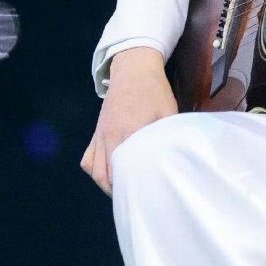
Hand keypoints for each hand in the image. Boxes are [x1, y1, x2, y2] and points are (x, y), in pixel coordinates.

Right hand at [80, 46, 177, 196]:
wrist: (133, 69)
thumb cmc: (154, 91)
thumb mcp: (168, 111)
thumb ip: (169, 136)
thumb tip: (177, 158)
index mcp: (130, 131)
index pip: (128, 168)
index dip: (135, 185)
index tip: (147, 194)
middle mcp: (111, 136)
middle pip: (108, 175)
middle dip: (121, 190)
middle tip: (138, 195)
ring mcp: (100, 135)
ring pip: (96, 171)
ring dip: (108, 184)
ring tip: (125, 189)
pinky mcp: (96, 133)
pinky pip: (88, 160)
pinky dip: (96, 172)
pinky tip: (110, 174)